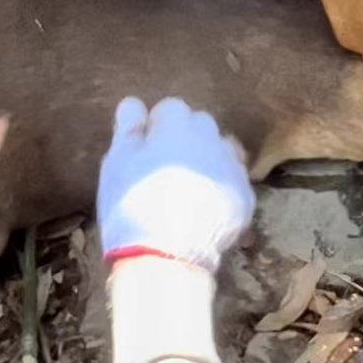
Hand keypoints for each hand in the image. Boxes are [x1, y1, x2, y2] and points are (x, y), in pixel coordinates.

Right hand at [98, 97, 254, 271]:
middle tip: (164, 169)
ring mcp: (233, 169)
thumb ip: (128, 129)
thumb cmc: (132, 206)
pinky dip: (221, 188)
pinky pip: (233, 182)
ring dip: (208, 160)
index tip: (145, 151)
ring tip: (188, 188)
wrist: (165, 258)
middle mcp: (212, 140)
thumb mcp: (116, 164)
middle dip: (185, 139)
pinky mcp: (245, 199)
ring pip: (222, 151)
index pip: (171, 109)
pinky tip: (204, 208)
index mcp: (178, 126)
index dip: (156, 128)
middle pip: (201, 126)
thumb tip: (134, 104)